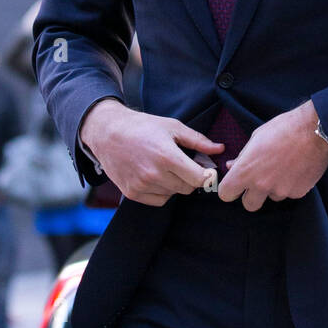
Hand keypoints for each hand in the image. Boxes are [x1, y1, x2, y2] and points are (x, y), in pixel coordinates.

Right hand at [80, 99, 221, 206]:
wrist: (108, 133)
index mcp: (167, 156)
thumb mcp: (172, 127)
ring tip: (165, 167)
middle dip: (190, 178)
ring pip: (173, 194)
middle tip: (183, 164)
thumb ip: (198, 141)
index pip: (199, 179)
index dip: (206, 175)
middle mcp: (154, 174)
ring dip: (175, 184)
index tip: (205, 169)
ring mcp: (142, 186)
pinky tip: (156, 176)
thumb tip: (219, 149)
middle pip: (188, 188)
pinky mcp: (132, 193)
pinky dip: (162, 192)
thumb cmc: (142, 127)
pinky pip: (159, 200)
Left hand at [218, 100, 327, 211]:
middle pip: (248, 205)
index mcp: (246, 170)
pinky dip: (290, 185)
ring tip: (282, 167)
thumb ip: (243, 157)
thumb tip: (232, 167)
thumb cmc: (283, 128)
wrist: (315, 130)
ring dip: (273, 188)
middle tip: (258, 180)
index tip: (235, 185)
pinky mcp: (298, 193)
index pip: (226, 194)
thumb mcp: (256, 137)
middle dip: (251, 195)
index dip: (229, 189)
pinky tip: (295, 169)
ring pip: (271, 198)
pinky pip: (288, 194)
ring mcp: (281, 191)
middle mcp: (262, 185)